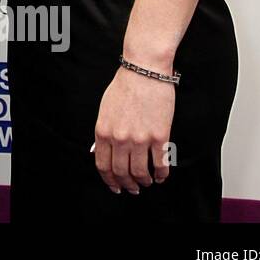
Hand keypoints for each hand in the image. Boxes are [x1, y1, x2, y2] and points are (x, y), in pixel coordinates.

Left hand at [93, 64, 174, 193]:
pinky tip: (162, 175)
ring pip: (140, 172)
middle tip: (133, 188)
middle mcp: (119, 138)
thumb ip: (103, 131)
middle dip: (127, 185)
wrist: (144, 71)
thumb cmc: (125, 86)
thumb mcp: (104, 109)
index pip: (102, 165)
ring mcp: (140, 139)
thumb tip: (98, 150)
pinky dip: (161, 174)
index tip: (115, 186)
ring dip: (144, 182)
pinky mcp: (160, 136)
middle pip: (121, 172)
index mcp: (103, 131)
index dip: (109, 180)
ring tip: (147, 182)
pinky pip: (160, 164)